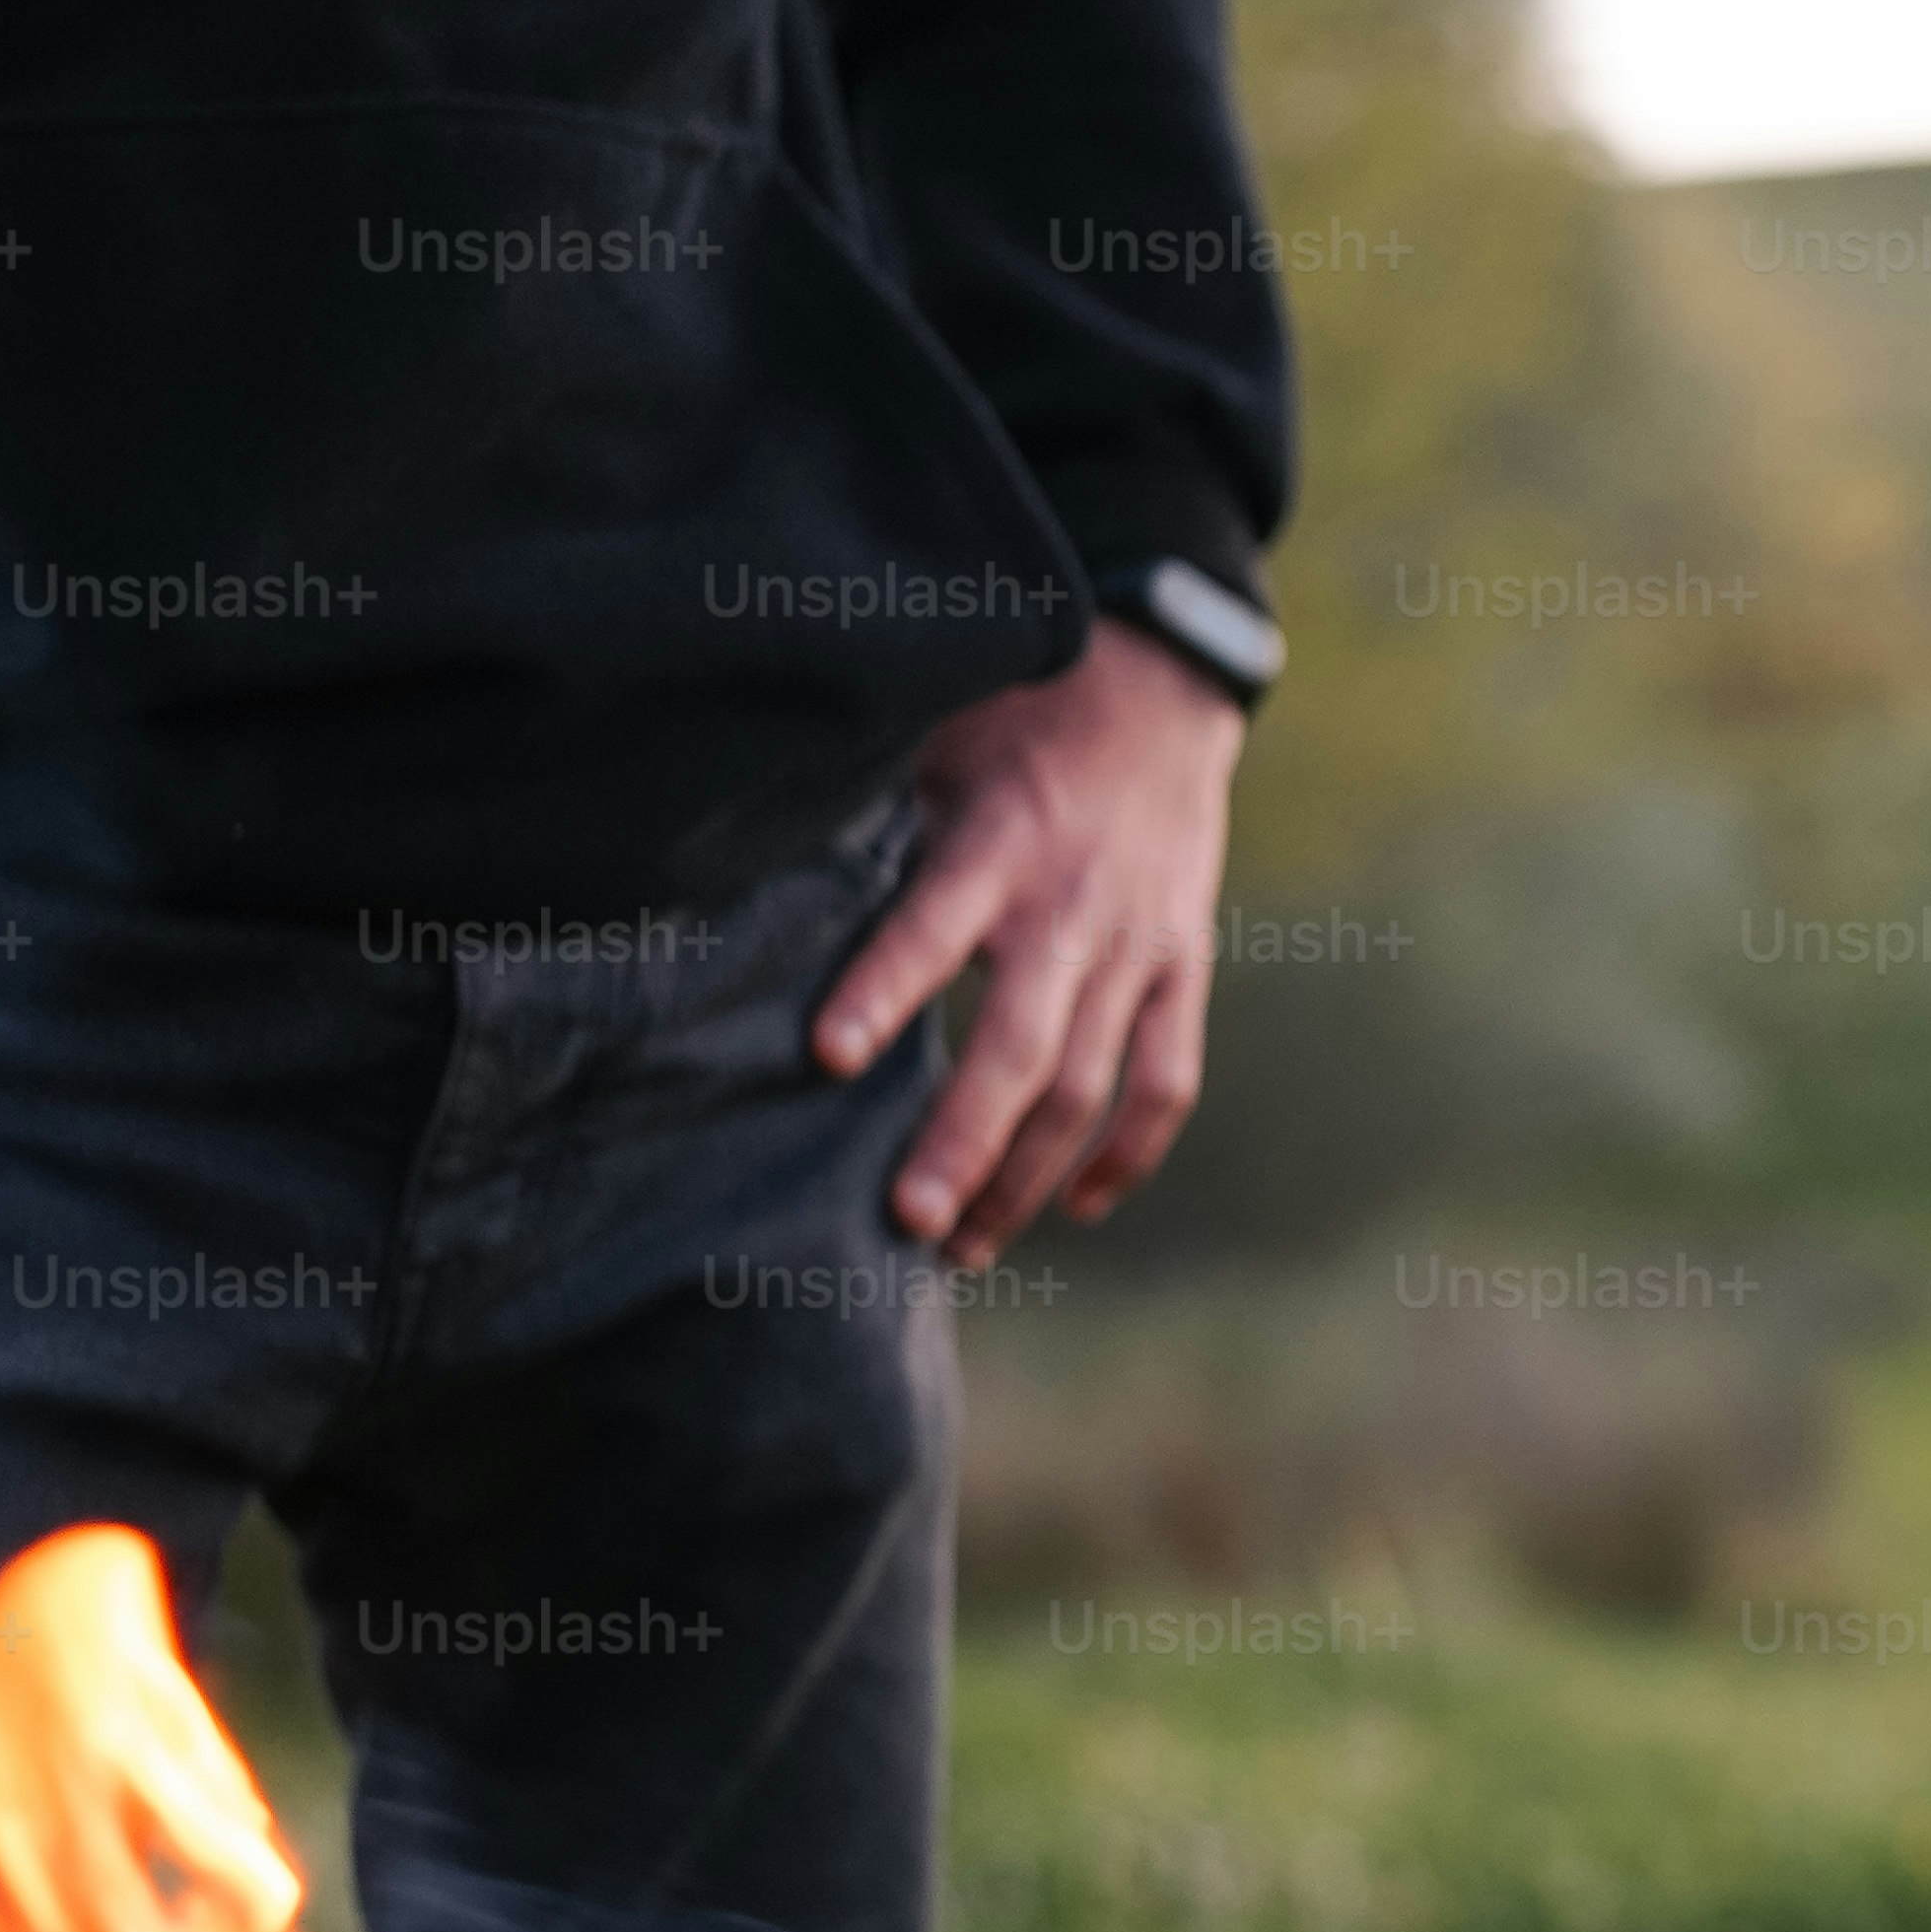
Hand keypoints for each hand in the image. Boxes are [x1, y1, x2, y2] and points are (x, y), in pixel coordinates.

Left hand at [812, 612, 1242, 1262]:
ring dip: (1028, 1176)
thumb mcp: (930, 742)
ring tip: (964, 1243)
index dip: (885, 988)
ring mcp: (1139, 947)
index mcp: (999, 842)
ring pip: (1091, 1086)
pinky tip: (1076, 1205)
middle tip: (908, 1219)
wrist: (1161, 688)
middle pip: (1024, 1047)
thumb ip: (869, 822)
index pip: (935, 926)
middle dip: (966, 1140)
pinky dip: (1127, 1152)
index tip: (827, 1055)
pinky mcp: (1183, 968)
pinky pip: (1167, 1080)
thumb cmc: (1010, 717)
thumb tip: (747, 886)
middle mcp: (1074, 906)